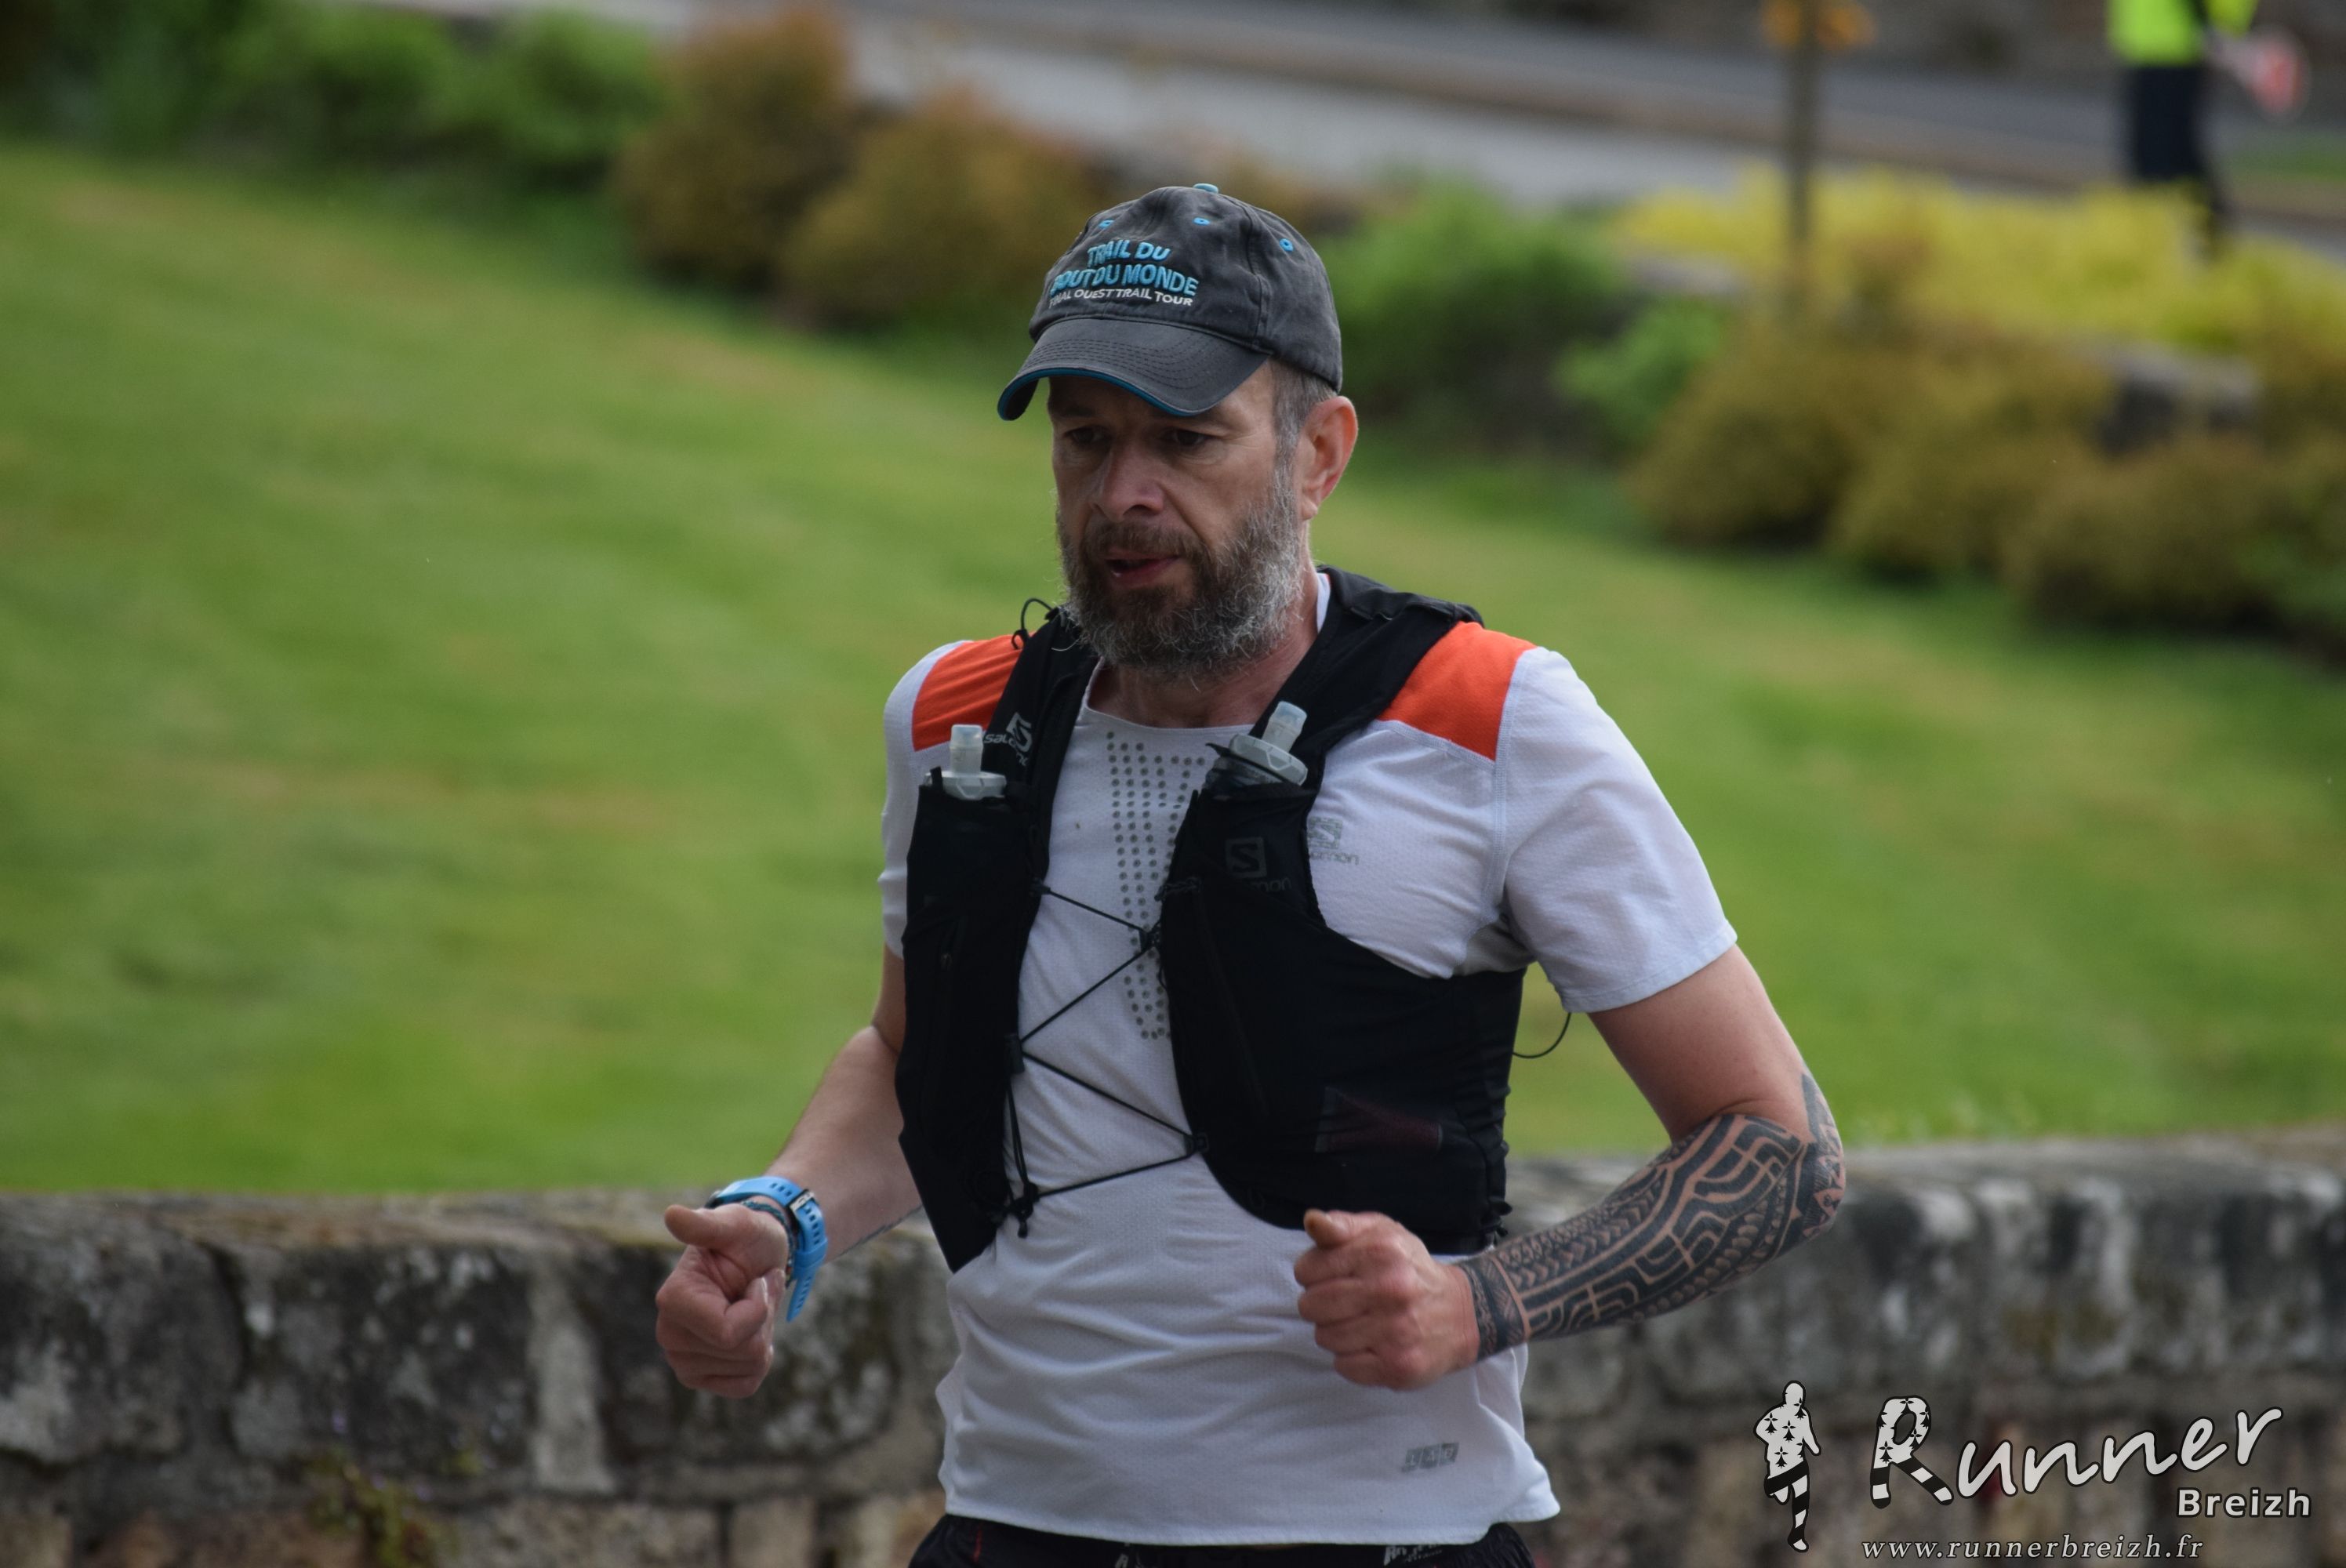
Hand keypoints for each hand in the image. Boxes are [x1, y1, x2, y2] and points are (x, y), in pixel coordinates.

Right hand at [655, 1204, 791, 1398]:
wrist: (756, 1257)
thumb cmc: (747, 1237)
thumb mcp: (735, 1224)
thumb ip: (706, 1224)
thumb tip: (672, 1215)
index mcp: (672, 1300)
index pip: (728, 1334)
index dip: (758, 1307)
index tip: (757, 1279)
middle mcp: (670, 1335)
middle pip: (743, 1352)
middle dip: (764, 1318)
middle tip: (757, 1289)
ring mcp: (683, 1360)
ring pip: (749, 1367)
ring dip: (763, 1333)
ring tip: (752, 1304)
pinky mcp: (700, 1376)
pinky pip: (746, 1385)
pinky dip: (759, 1358)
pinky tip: (749, 1331)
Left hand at [1292, 1209, 1479, 1390]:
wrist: (1461, 1314)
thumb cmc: (1409, 1270)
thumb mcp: (1381, 1233)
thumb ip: (1341, 1225)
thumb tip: (1312, 1220)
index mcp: (1381, 1252)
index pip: (1307, 1270)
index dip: (1312, 1273)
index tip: (1332, 1276)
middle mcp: (1389, 1290)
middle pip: (1311, 1306)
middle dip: (1319, 1305)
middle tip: (1344, 1302)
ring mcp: (1395, 1332)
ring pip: (1325, 1338)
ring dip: (1335, 1332)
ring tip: (1360, 1322)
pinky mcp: (1397, 1366)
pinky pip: (1344, 1366)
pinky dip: (1351, 1358)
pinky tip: (1371, 1344)